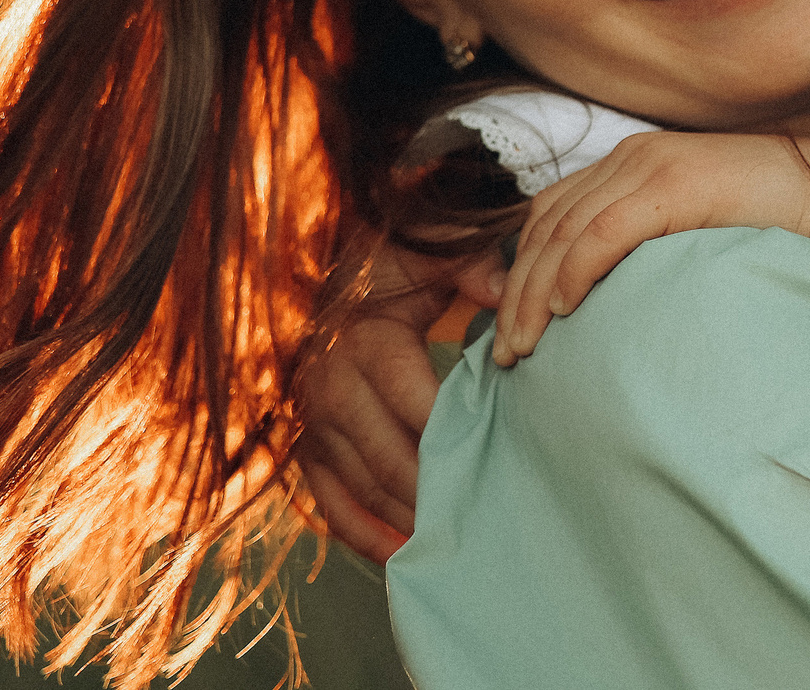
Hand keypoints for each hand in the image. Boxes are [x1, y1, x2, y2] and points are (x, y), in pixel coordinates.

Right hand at [296, 240, 504, 560]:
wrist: (326, 275)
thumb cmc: (389, 267)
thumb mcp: (427, 254)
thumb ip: (470, 269)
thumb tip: (505, 295)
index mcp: (368, 344)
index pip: (415, 402)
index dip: (452, 436)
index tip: (493, 461)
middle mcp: (332, 388)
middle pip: (389, 457)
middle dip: (435, 491)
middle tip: (482, 517)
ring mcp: (313, 423)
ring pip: (362, 486)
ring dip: (405, 519)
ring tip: (452, 543)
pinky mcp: (304, 446)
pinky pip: (328, 502)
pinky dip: (361, 534)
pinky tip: (399, 556)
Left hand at [491, 130, 809, 365]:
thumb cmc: (776, 230)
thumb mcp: (694, 238)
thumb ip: (650, 251)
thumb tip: (604, 306)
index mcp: (634, 164)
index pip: (551, 214)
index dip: (520, 269)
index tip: (510, 326)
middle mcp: (633, 156)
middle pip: (546, 225)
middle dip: (516, 291)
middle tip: (505, 353)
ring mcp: (653, 164)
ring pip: (564, 232)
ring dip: (534, 292)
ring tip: (525, 346)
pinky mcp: (676, 182)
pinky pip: (604, 231)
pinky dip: (574, 269)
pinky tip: (566, 308)